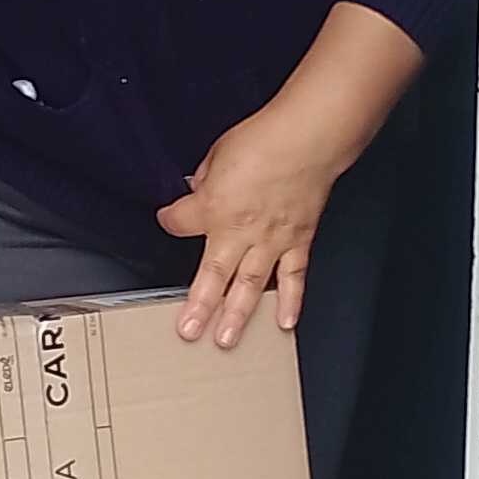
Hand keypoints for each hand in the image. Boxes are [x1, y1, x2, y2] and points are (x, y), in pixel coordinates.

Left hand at [158, 102, 343, 345]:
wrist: (308, 138)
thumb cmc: (265, 139)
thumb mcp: (220, 153)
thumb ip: (208, 178)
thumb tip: (201, 188)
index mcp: (214, 205)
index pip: (180, 222)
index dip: (171, 220)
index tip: (170, 219)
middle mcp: (240, 230)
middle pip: (212, 274)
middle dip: (198, 306)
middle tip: (188, 331)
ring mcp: (271, 240)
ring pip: (251, 286)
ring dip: (237, 315)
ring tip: (226, 340)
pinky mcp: (298, 241)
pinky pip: (293, 277)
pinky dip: (290, 302)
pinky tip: (284, 323)